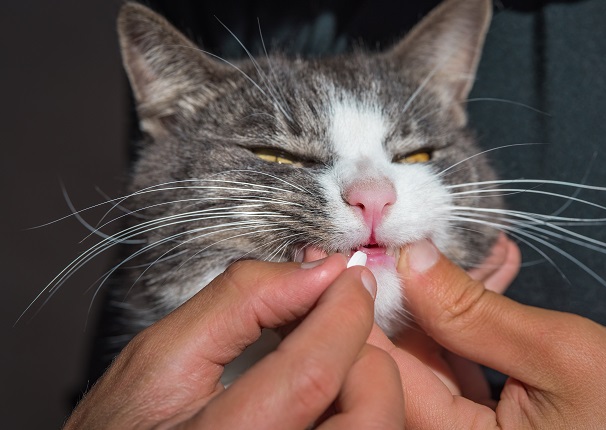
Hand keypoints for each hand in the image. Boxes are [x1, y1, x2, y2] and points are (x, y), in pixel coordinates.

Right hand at [65, 254, 402, 428]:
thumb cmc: (124, 429)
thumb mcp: (161, 358)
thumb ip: (240, 303)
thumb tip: (319, 270)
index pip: (314, 374)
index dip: (343, 311)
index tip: (348, 275)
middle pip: (369, 416)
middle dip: (365, 356)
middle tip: (338, 323)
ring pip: (378, 428)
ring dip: (366, 381)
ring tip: (326, 355)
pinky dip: (357, 404)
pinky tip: (326, 388)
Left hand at [371, 239, 605, 428]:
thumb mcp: (560, 355)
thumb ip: (475, 314)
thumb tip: (410, 261)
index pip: (392, 378)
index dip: (370, 314)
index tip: (362, 256)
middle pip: (405, 369)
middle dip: (406, 300)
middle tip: (402, 242)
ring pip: (433, 362)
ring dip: (444, 302)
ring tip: (457, 248)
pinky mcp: (497, 421)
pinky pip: (466, 366)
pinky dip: (474, 321)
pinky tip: (491, 273)